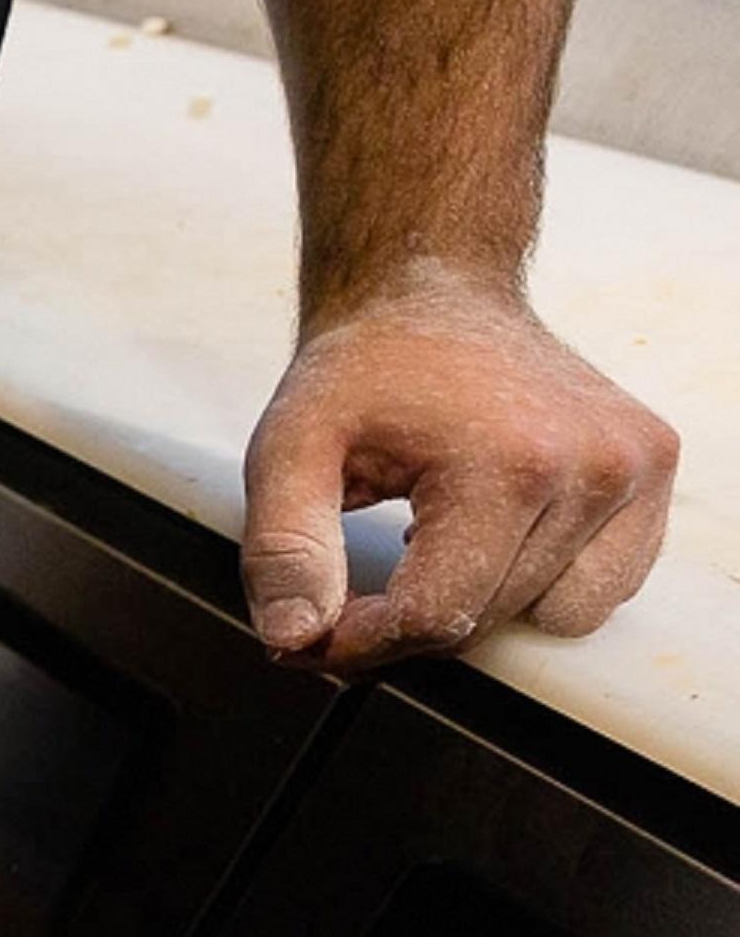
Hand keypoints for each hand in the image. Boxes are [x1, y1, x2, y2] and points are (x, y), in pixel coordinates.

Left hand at [240, 270, 678, 670]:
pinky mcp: (652, 470)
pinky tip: (491, 533)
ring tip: (432, 539)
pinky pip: (600, 587)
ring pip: (546, 616)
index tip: (310, 636)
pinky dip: (540, 583)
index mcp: (509, 462)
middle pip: (487, 620)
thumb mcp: (289, 451)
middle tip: (349, 590)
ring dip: (477, 603)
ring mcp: (635, 468)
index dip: (360, 643)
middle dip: (405, 625)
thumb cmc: (363, 368)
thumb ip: (284, 551)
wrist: (433, 293)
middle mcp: (593, 468)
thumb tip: (293, 638)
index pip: (438, 616)